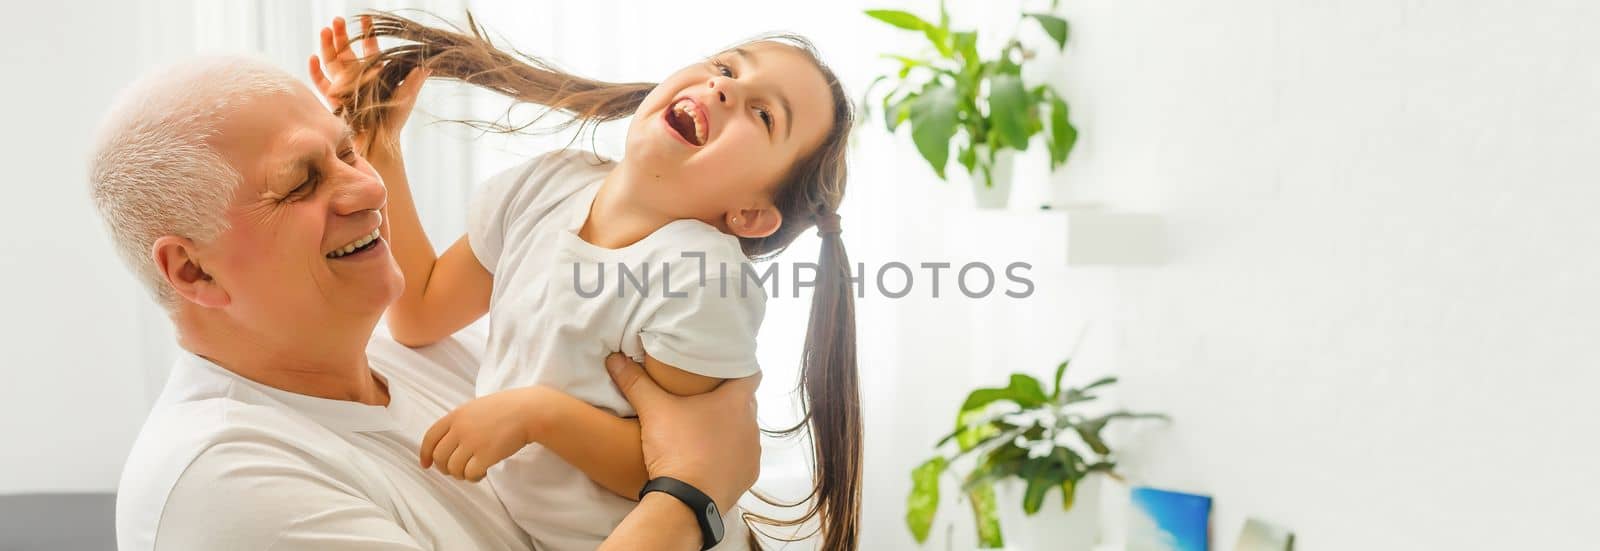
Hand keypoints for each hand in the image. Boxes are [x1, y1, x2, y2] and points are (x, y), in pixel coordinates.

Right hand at [307, 15, 428, 155]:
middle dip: (341, 34)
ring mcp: (343, 85)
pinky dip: (314, 70)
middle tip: (339, 20)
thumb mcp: (407, 96)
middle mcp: (356, 75)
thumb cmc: (394, 118)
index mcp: (374, 71)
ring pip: (331, 60)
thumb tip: (431, 63)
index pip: (369, 47)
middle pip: (345, 50)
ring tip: (326, 29)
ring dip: (327, 45)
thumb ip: (415, 79)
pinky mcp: (332, 97)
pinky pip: (319, 82)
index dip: (367, 32)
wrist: (378, 138)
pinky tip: (312, 57)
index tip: (366, 18)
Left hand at [420, 387, 544, 481]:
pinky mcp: (486, 455)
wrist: (529, 411)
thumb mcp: (476, 407)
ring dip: (461, 474)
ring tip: (473, 471)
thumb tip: (448, 443)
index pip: (430, 437)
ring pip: (453, 469)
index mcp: (456, 415)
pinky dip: (474, 478)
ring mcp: (473, 442)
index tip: (426, 464)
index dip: (425, 454)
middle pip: (439, 457)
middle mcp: (460, 429)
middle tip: (457, 470)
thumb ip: (460, 422)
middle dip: (445, 469)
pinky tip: (483, 472)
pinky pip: (470, 474)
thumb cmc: (506, 409)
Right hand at [605, 353, 761, 510]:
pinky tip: (710, 457)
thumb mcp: (653, 410)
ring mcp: (752, 453)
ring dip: (729, 429)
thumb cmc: (677, 447)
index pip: (750, 373)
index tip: (723, 367)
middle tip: (704, 396)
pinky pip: (742, 458)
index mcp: (737, 401)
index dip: (739, 367)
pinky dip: (729, 455)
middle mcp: (752, 425)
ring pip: (743, 431)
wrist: (687, 501)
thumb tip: (615, 359)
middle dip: (728, 398)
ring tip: (705, 430)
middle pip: (745, 402)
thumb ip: (636, 382)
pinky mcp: (748, 476)